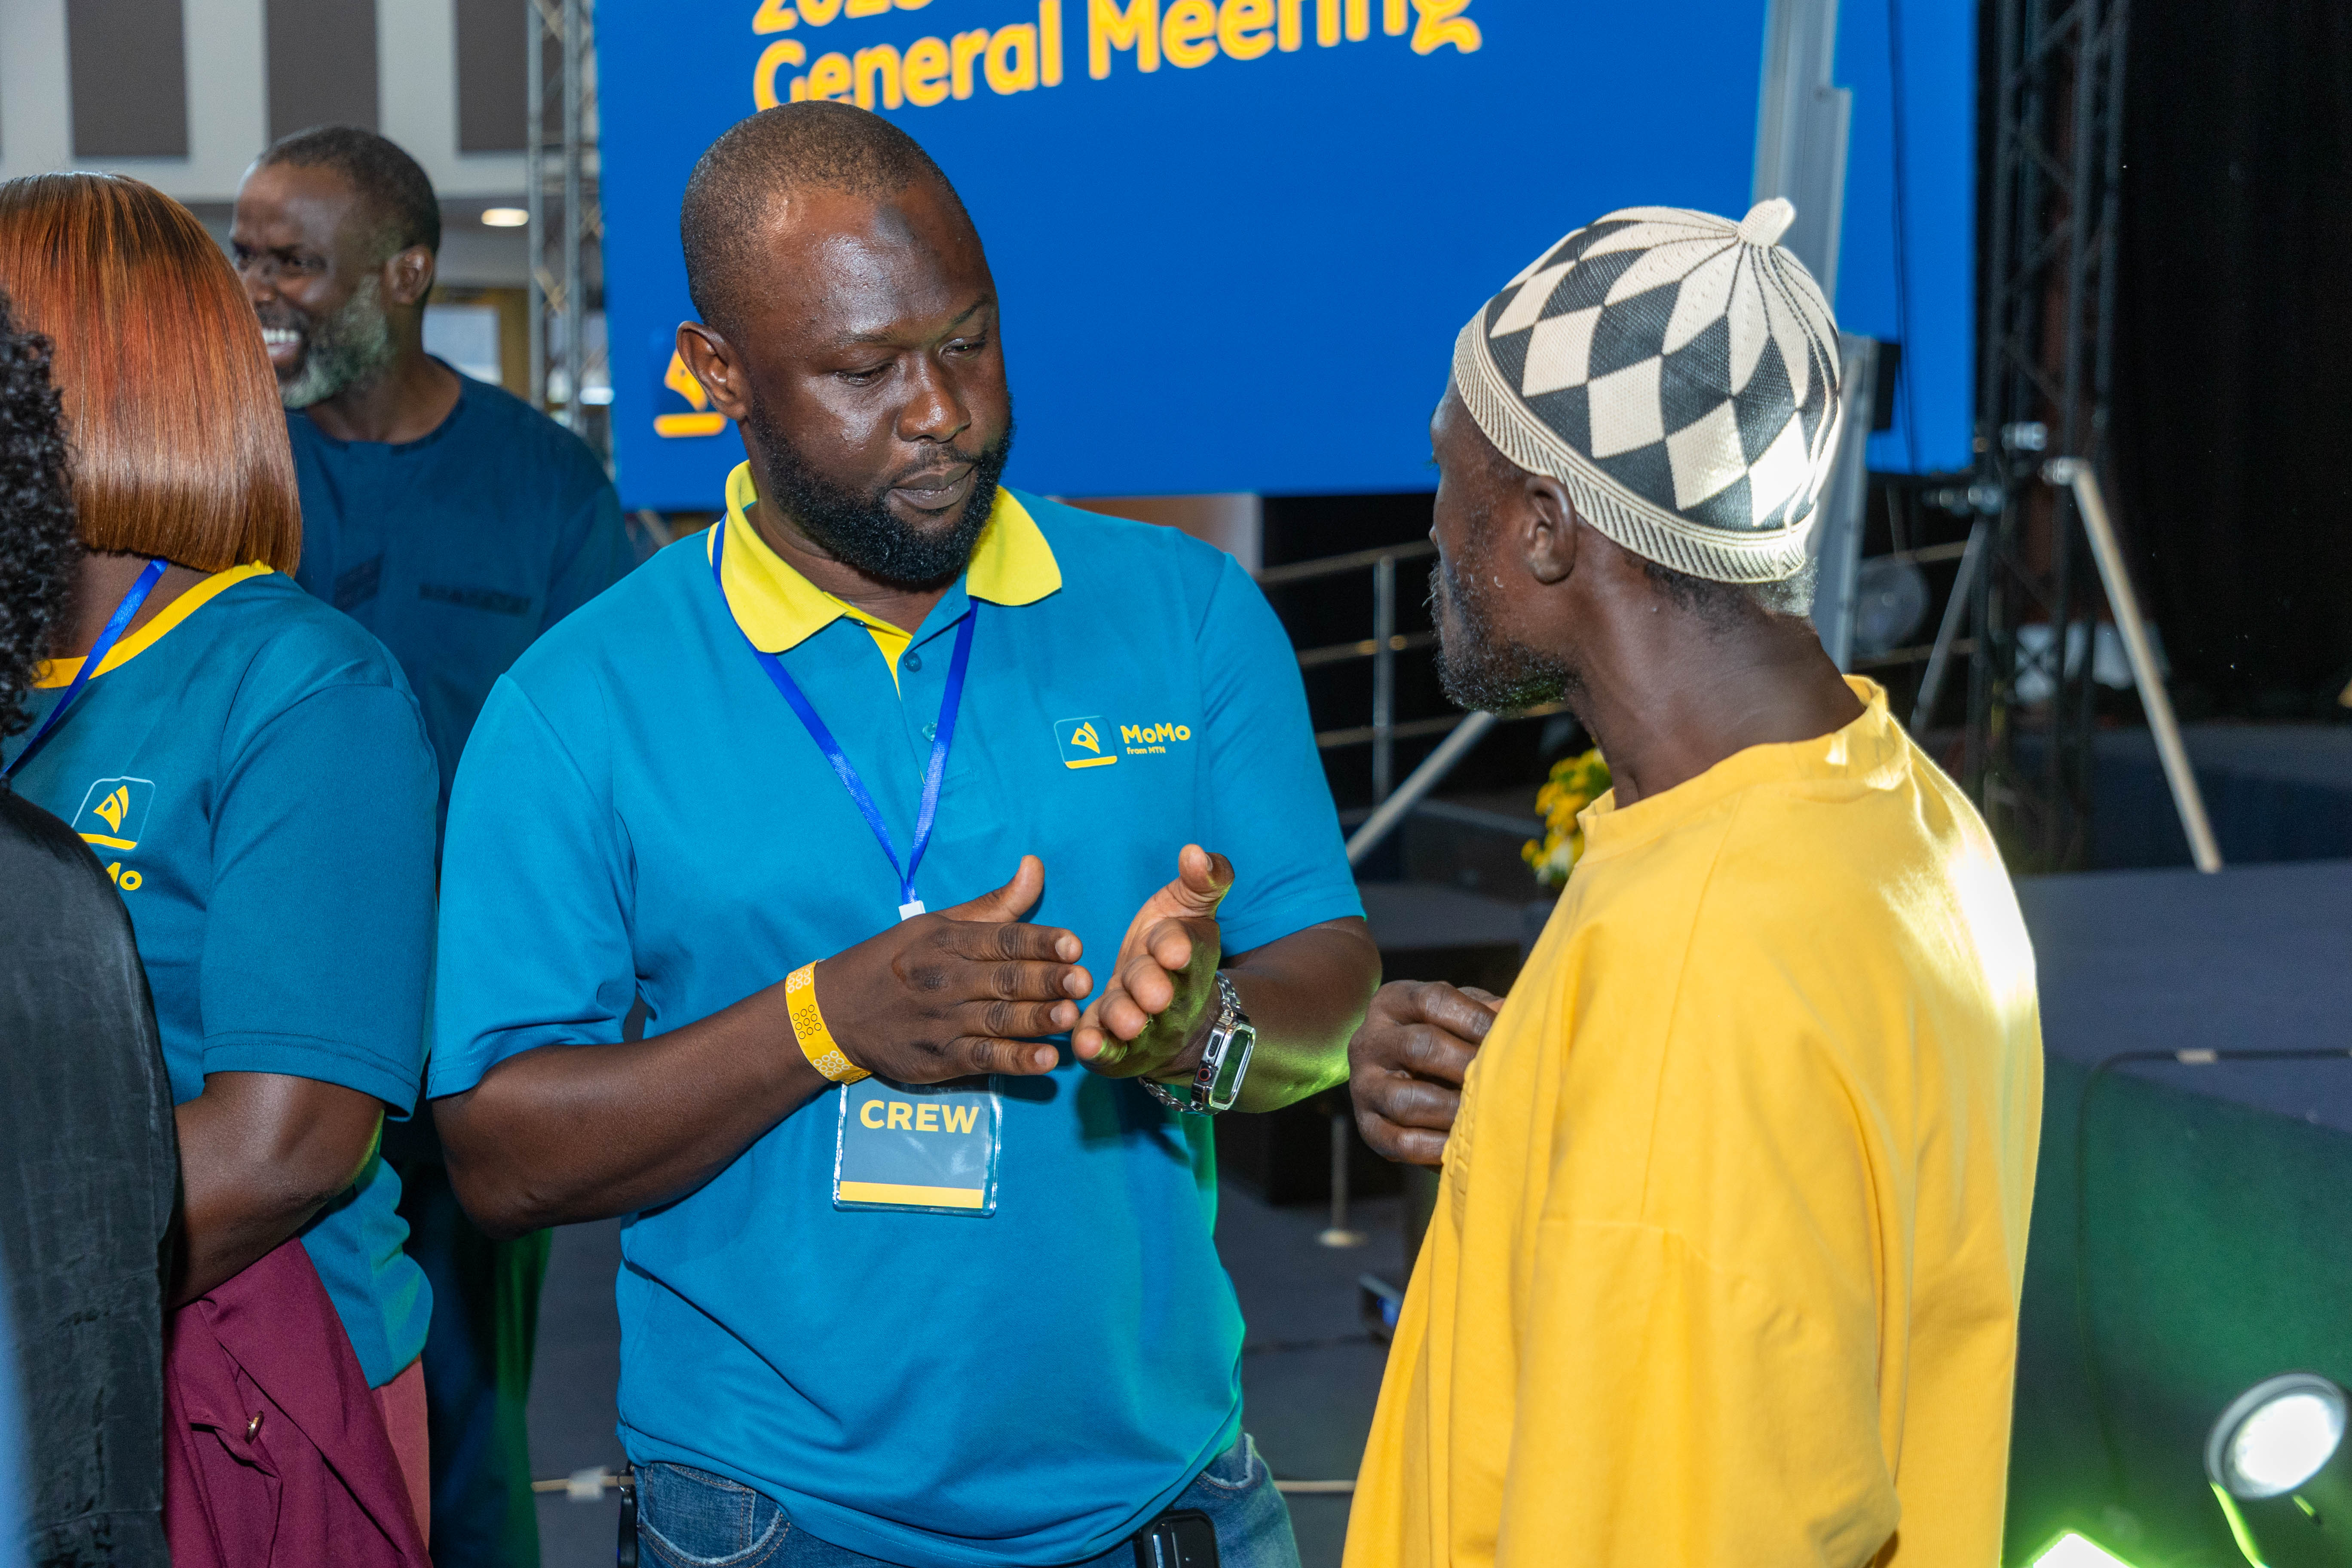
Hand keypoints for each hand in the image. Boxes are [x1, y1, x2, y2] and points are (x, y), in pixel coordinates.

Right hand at [812, 856, 1090, 1082]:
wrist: (834, 1012)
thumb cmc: (897, 960)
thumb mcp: (938, 922)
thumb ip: (995, 903)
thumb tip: (1036, 865)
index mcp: (947, 941)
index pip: (1000, 939)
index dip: (1039, 942)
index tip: (1073, 944)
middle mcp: (945, 979)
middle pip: (1004, 979)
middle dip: (1046, 981)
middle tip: (1084, 981)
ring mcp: (942, 1021)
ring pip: (998, 1020)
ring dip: (1037, 1020)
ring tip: (1073, 1017)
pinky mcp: (939, 1058)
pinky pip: (984, 1059)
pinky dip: (1016, 1061)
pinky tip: (1047, 1061)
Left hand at [1072, 844, 1231, 1080]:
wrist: (1174, 1013)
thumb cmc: (1173, 947)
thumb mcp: (1191, 908)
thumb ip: (1202, 880)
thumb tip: (1195, 852)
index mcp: (1185, 955)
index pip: (1184, 948)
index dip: (1177, 948)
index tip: (1172, 949)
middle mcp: (1168, 994)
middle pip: (1161, 990)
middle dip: (1154, 988)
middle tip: (1155, 994)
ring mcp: (1142, 1025)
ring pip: (1133, 1022)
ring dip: (1126, 1020)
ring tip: (1125, 1021)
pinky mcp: (1116, 1048)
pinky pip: (1106, 1051)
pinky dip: (1098, 1048)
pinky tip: (1084, 1044)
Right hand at [1348, 981, 1500, 1165]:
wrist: (1398, 1076)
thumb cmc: (1441, 1039)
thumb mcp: (1456, 1014)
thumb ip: (1482, 1010)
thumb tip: (1512, 1016)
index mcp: (1393, 1002)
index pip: (1434, 1000)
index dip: (1476, 1020)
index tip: (1507, 1039)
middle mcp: (1369, 1041)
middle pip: (1420, 1046)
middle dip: (1467, 1065)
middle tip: (1501, 1080)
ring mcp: (1363, 1086)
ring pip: (1407, 1100)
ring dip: (1453, 1110)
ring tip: (1485, 1114)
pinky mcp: (1367, 1126)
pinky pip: (1401, 1142)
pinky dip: (1437, 1147)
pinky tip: (1463, 1143)